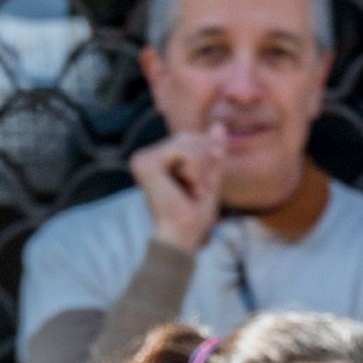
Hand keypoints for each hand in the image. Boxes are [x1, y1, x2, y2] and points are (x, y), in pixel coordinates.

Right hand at [131, 132, 225, 252]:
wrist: (182, 237)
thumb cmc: (194, 216)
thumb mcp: (210, 177)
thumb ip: (214, 152)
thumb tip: (219, 125)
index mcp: (157, 160)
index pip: (191, 138)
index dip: (207, 156)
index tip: (203, 185)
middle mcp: (145, 156)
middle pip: (190, 136)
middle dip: (205, 162)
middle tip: (198, 191)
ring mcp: (142, 159)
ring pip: (188, 142)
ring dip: (201, 169)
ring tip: (192, 191)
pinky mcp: (145, 163)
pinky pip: (183, 150)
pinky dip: (194, 171)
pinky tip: (186, 188)